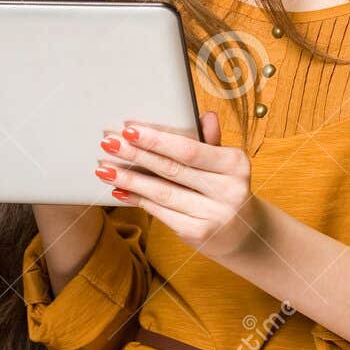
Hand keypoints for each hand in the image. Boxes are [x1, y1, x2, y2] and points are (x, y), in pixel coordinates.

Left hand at [94, 112, 261, 264]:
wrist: (244, 234)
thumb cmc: (225, 190)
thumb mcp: (224, 164)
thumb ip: (210, 142)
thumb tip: (205, 115)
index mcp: (235, 164)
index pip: (190, 150)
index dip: (157, 139)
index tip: (129, 128)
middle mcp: (228, 190)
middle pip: (172, 169)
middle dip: (136, 154)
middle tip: (108, 142)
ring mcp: (213, 214)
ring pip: (162, 192)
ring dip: (129, 178)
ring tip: (104, 167)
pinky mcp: (197, 233)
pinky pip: (160, 212)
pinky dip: (137, 199)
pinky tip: (119, 190)